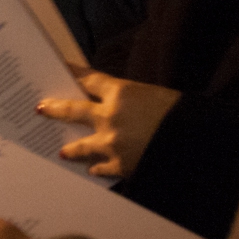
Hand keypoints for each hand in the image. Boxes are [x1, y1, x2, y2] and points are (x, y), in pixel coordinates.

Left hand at [36, 70, 180, 177]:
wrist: (197, 142)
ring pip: (81, 145)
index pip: (89, 79)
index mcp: (120, 92)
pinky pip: (101, 167)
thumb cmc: (180, 113)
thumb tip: (113, 101)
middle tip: (40, 109)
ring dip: (71, 148)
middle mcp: (109, 116)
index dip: (74, 73)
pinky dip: (96, 168)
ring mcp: (111, 142)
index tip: (60, 67)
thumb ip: (128, 99)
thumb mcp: (152, 95)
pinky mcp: (120, 164)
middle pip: (73, 109)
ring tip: (61, 152)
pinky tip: (90, 170)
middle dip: (55, 108)